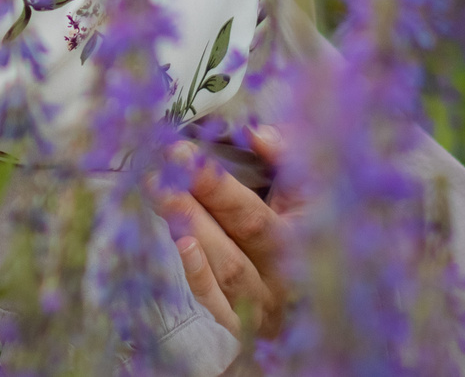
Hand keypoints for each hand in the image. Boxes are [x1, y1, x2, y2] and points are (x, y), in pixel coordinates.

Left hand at [159, 129, 293, 341]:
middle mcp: (289, 270)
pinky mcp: (244, 331)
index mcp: (304, 232)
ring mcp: (267, 304)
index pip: (266, 200)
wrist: (294, 305)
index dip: (220, 179)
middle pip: (247, 229)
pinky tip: (183, 246)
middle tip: (161, 166)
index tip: (182, 152)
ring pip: (232, 268)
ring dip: (195, 228)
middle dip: (203, 194)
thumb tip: (255, 133)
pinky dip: (203, 279)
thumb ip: (284, 157)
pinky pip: (222, 308)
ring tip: (160, 194)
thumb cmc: (293, 233)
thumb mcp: (299, 192)